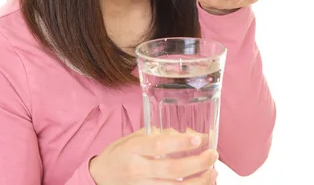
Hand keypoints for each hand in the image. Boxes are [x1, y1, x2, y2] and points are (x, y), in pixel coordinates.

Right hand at [89, 128, 218, 183]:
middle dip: (197, 163)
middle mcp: (138, 169)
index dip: (180, 143)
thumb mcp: (133, 138)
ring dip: (198, 181)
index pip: (159, 145)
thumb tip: (188, 133)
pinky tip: (201, 184)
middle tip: (212, 155)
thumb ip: (158, 134)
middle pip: (172, 169)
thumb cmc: (119, 154)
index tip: (198, 139)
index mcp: (133, 149)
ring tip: (212, 172)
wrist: (100, 176)